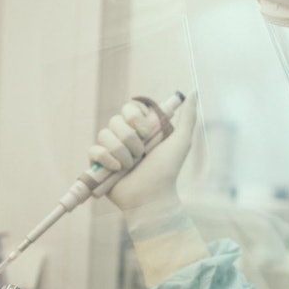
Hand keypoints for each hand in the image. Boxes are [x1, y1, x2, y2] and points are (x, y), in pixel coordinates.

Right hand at [88, 95, 197, 213]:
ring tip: (132, 166)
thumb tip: (194, 91)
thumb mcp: (182, 141)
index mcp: (141, 127)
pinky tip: (118, 169)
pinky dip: (107, 159)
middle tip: (142, 154)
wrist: (152, 196)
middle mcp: (124, 135)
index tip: (147, 131)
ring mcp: (110, 148)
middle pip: (116, 120)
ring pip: (104, 134)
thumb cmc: (168, 170)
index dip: (136, 118)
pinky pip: (94, 149)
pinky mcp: (98, 162)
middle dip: (130, 139)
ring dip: (122, 152)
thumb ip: (188, 117)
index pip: (129, 107)